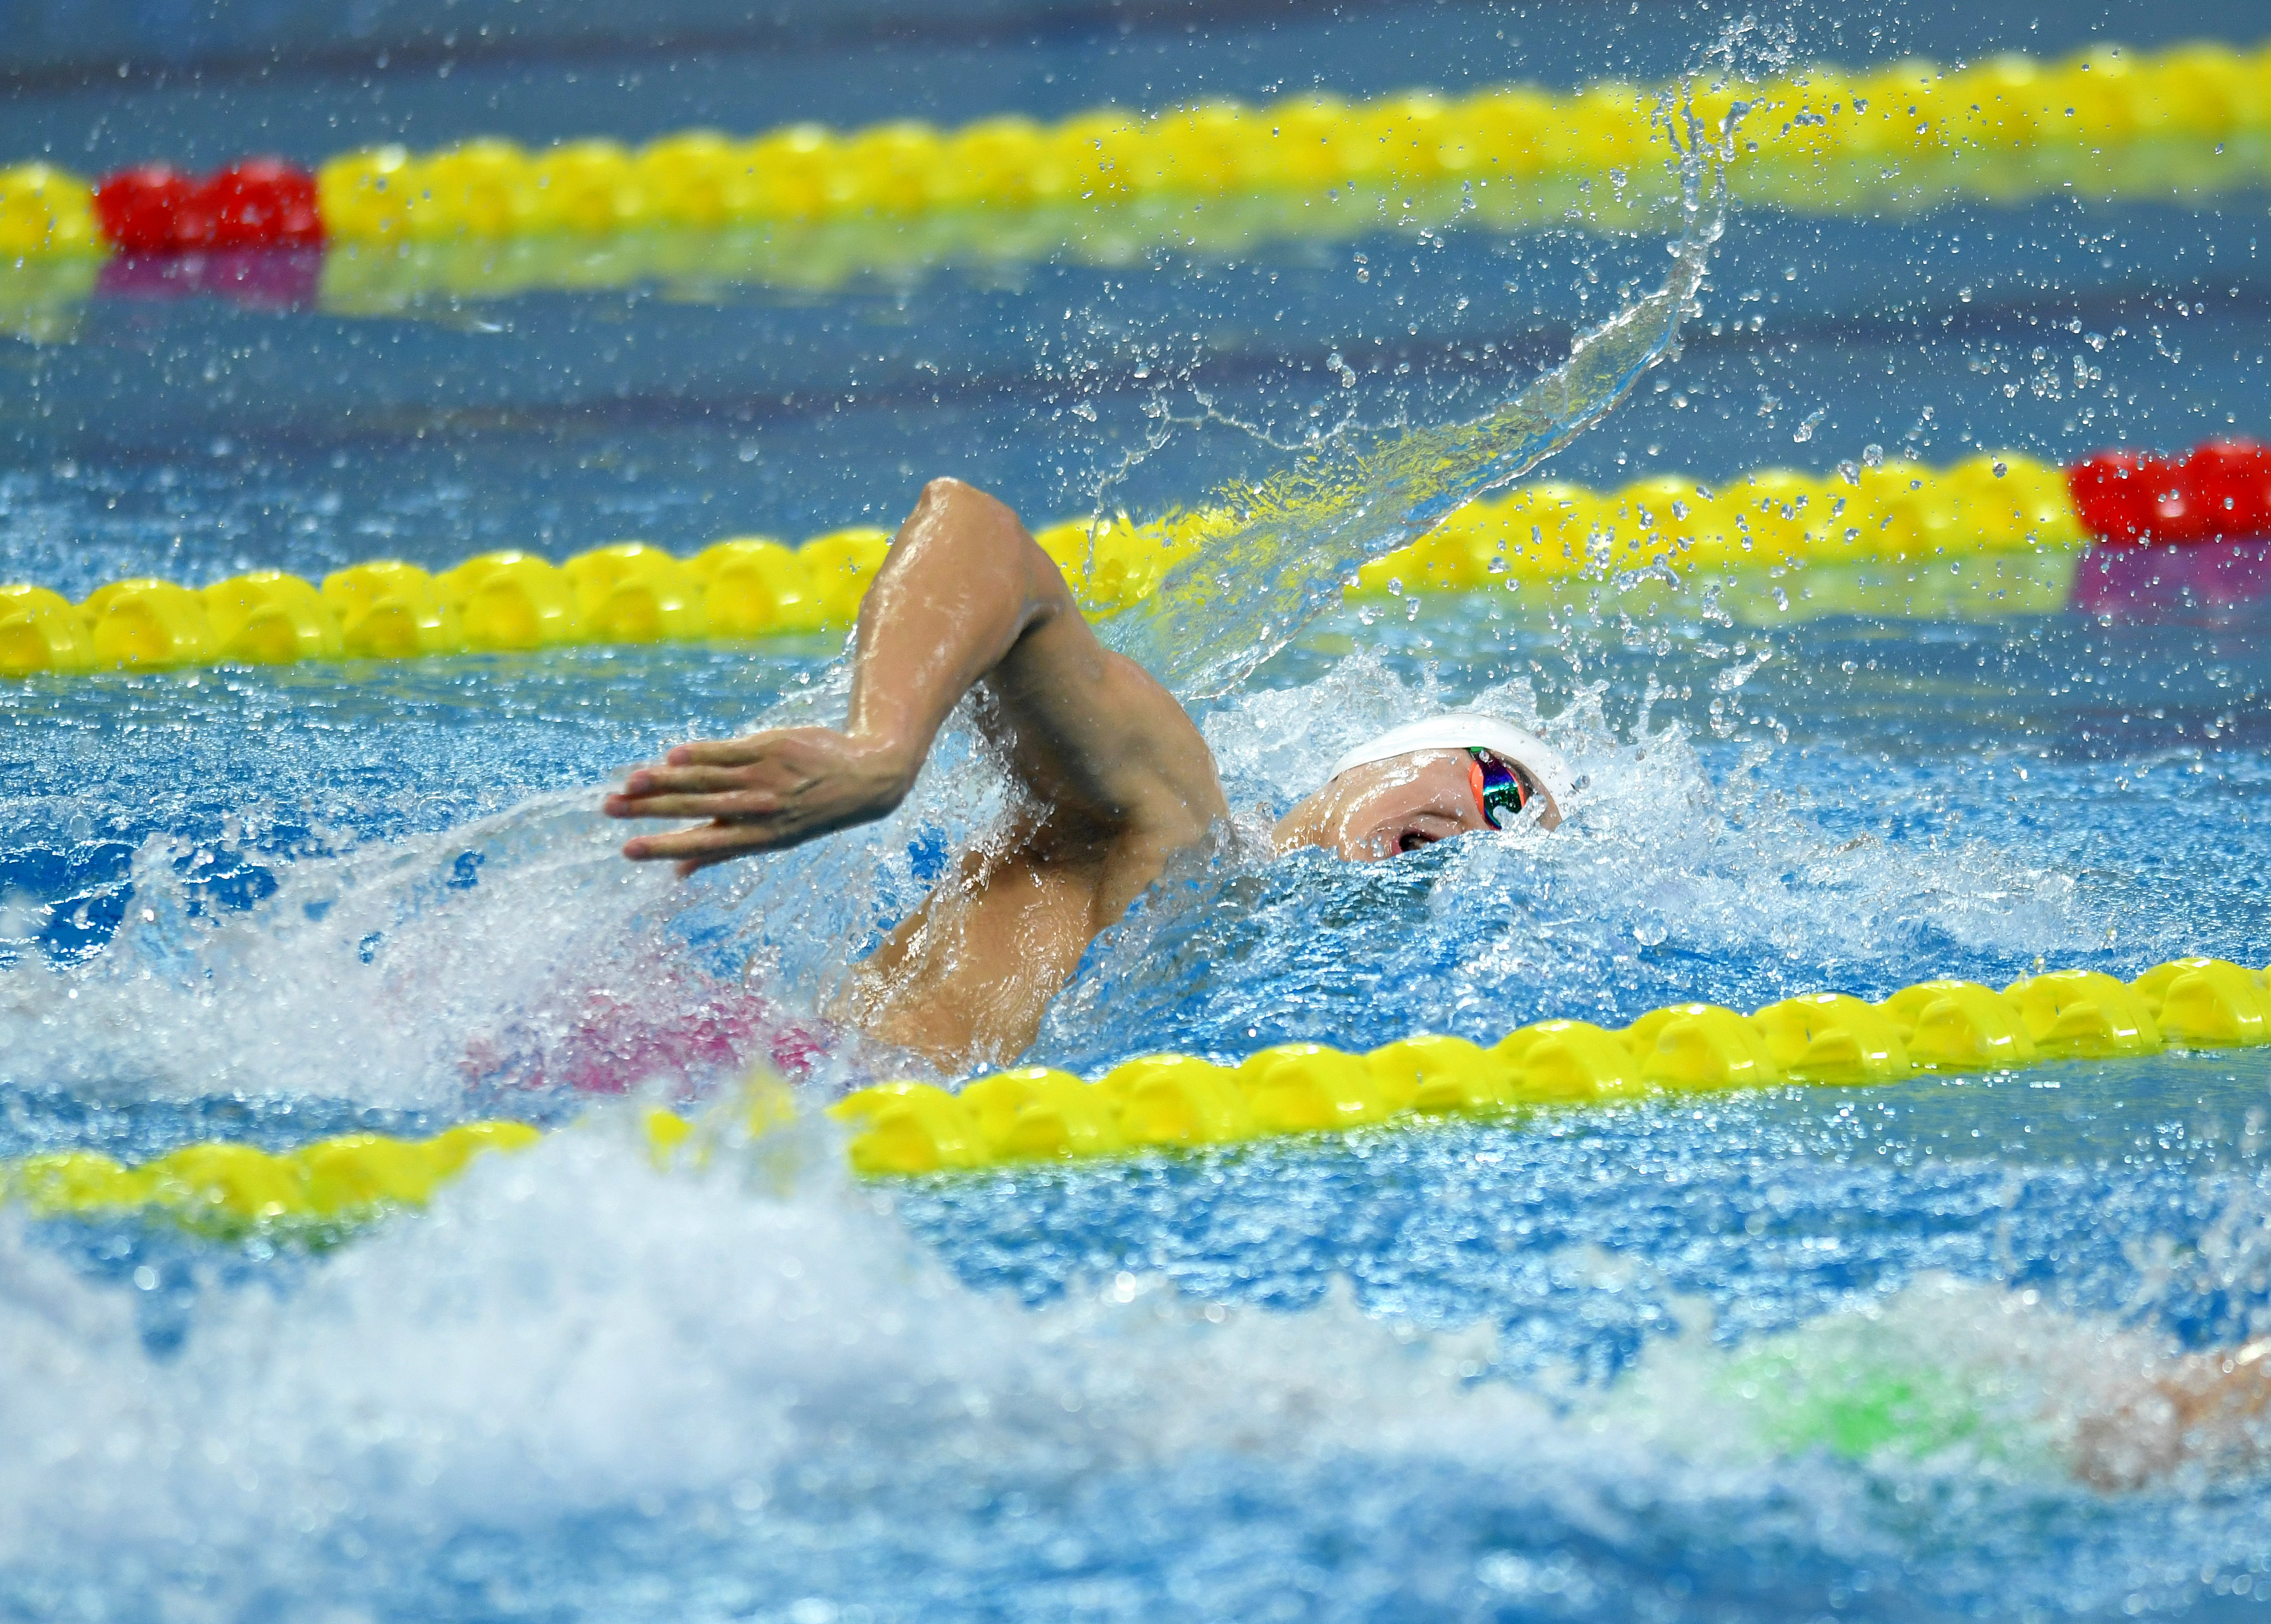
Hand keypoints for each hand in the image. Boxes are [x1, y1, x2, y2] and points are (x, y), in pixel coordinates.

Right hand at [603, 728, 915, 875]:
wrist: (867, 776)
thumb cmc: (811, 810)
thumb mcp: (775, 838)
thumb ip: (723, 850)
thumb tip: (677, 874)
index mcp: (759, 838)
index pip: (703, 845)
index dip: (665, 847)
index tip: (628, 850)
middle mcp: (761, 809)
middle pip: (696, 808)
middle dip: (650, 810)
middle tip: (610, 809)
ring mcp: (766, 777)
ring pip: (707, 779)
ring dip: (665, 780)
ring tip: (629, 783)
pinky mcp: (772, 748)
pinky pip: (729, 751)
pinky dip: (700, 753)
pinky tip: (671, 755)